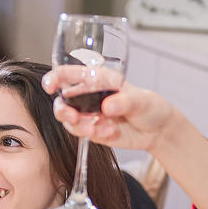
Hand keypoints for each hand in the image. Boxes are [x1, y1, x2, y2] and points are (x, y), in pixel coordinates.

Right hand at [43, 70, 176, 152]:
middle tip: (73, 117)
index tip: (49, 85)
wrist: (158, 131)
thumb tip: (107, 107)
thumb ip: (124, 102)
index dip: (55, 78)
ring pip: (70, 122)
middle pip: (63, 102)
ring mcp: (90, 115)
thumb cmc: (149, 106)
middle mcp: (89, 97)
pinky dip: (95, 134)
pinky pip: (85, 134)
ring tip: (98, 128)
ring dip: (80, 126)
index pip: (70, 75)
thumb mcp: (141, 100)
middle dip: (63, 111)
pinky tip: (112, 132)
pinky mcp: (94, 132)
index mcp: (97, 79)